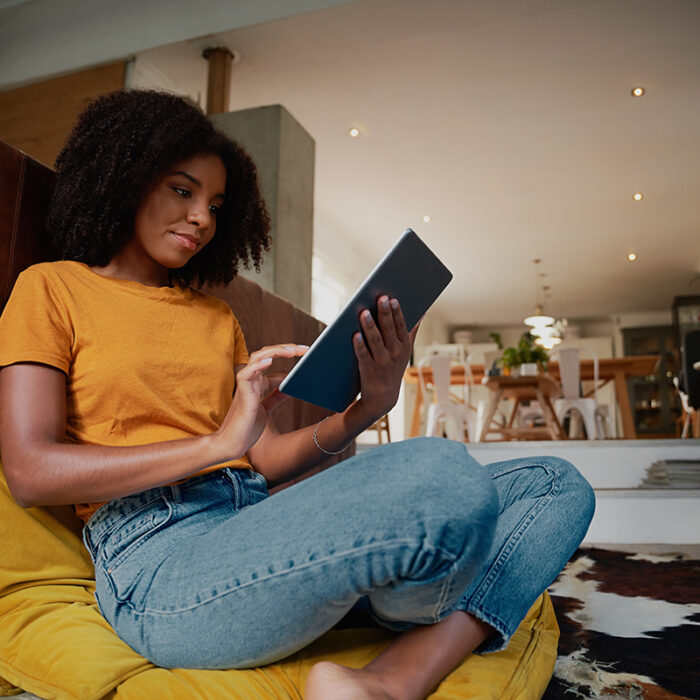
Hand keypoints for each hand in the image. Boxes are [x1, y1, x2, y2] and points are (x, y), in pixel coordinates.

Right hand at [214, 344, 307, 457]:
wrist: (233, 443)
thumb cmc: (247, 427)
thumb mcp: (267, 408)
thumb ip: (276, 396)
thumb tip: (291, 386)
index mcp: (257, 381)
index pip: (272, 358)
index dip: (288, 353)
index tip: (306, 352)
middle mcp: (252, 379)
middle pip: (267, 354)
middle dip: (285, 348)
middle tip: (304, 349)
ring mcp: (246, 385)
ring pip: (257, 358)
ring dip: (275, 352)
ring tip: (291, 351)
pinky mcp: (241, 394)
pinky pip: (246, 374)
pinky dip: (257, 366)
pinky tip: (269, 362)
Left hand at [353, 296, 419, 418]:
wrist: (383, 398)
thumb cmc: (392, 369)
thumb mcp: (405, 351)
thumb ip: (412, 331)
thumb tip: (423, 312)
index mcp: (404, 347)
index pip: (401, 326)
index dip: (397, 313)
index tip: (393, 298)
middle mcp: (395, 354)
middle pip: (389, 330)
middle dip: (385, 314)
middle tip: (381, 298)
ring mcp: (382, 363)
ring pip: (375, 341)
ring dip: (370, 326)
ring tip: (363, 312)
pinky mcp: (368, 371)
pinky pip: (363, 356)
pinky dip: (360, 346)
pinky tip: (354, 335)